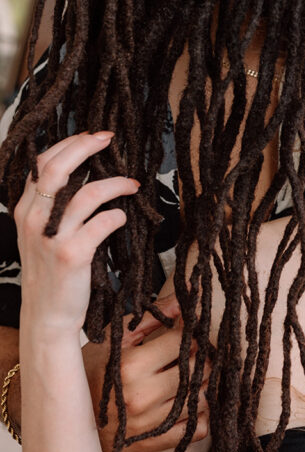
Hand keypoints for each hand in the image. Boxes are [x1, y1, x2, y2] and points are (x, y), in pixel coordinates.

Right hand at [14, 133, 138, 341]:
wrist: (48, 315)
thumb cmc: (51, 273)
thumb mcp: (39, 235)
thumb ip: (50, 206)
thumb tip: (79, 173)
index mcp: (25, 210)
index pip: (42, 163)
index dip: (68, 144)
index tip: (91, 136)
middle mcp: (34, 219)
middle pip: (59, 167)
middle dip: (87, 147)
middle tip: (109, 139)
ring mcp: (52, 237)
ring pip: (88, 193)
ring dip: (116, 183)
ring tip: (132, 184)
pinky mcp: (72, 254)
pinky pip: (104, 222)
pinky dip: (118, 215)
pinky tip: (123, 217)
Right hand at [83, 297, 209, 451]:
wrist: (69, 419)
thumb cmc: (91, 374)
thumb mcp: (113, 340)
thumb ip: (149, 318)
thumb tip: (181, 301)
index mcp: (130, 366)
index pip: (182, 342)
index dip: (191, 332)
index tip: (189, 330)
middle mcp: (142, 395)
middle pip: (198, 369)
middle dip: (200, 356)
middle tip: (193, 351)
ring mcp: (151, 422)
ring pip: (203, 397)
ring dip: (204, 383)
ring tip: (191, 375)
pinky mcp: (157, 442)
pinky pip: (199, 427)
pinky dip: (202, 413)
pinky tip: (189, 402)